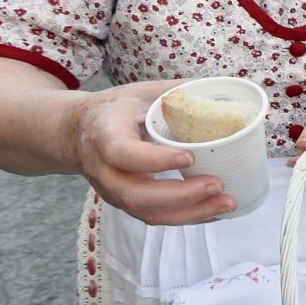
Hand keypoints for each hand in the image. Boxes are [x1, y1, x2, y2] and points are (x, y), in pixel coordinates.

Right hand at [70, 80, 236, 224]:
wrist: (78, 132)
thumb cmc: (115, 110)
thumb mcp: (139, 93)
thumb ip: (174, 92)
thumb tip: (218, 87)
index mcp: (104, 134)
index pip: (123, 153)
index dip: (154, 160)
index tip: (190, 156)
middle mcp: (103, 169)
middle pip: (136, 194)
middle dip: (181, 195)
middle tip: (218, 184)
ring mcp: (112, 191)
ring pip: (146, 213)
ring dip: (190, 213)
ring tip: (227, 203)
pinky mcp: (124, 203)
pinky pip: (154, 217)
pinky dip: (186, 217)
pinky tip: (214, 210)